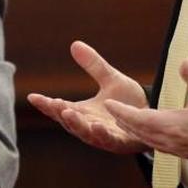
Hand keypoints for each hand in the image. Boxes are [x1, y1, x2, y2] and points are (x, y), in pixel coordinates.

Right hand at [27, 41, 150, 153]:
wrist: (155, 116)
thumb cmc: (130, 102)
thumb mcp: (110, 79)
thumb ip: (94, 65)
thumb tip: (75, 44)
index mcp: (84, 112)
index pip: (60, 108)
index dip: (46, 104)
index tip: (32, 97)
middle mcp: (90, 126)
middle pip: (69, 122)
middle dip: (59, 113)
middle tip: (51, 103)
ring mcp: (104, 136)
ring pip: (85, 133)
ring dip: (76, 124)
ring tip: (67, 112)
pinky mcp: (121, 143)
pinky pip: (109, 140)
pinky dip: (101, 134)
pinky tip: (96, 125)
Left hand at [104, 59, 187, 161]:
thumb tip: (183, 62)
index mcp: (173, 125)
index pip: (140, 118)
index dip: (122, 111)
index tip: (109, 105)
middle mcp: (173, 141)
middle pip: (141, 132)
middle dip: (125, 121)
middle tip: (112, 113)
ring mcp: (181, 150)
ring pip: (151, 141)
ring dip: (136, 131)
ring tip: (127, 123)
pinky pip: (163, 147)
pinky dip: (151, 139)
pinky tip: (153, 135)